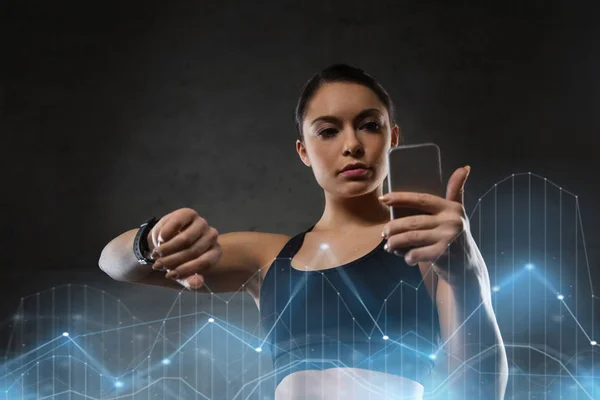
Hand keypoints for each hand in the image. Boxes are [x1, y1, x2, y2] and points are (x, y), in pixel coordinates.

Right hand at [148, 208, 220, 289]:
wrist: (162, 243)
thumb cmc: (175, 260)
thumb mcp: (181, 273)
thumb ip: (189, 280)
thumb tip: (197, 283)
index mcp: (215, 252)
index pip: (205, 262)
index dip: (186, 270)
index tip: (169, 275)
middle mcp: (212, 236)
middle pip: (193, 251)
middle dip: (173, 260)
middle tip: (158, 265)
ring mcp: (202, 223)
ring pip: (185, 239)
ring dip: (167, 249)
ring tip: (157, 254)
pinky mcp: (189, 213)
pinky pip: (177, 223)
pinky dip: (166, 234)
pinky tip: (160, 239)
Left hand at [379, 166, 471, 282]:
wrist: (467, 266)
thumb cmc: (456, 235)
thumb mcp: (457, 212)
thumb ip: (455, 191)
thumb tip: (464, 167)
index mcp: (451, 207)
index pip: (421, 199)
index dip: (400, 198)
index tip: (383, 199)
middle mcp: (451, 221)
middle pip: (412, 222)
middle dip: (393, 227)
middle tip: (384, 233)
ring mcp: (447, 238)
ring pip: (410, 237)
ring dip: (395, 242)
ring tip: (389, 245)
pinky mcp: (442, 254)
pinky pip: (415, 253)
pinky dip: (406, 256)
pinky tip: (405, 257)